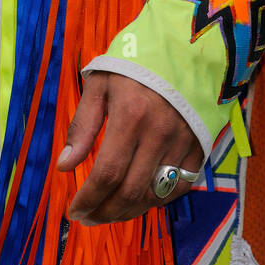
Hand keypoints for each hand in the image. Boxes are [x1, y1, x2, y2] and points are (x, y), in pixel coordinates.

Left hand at [57, 70, 202, 224]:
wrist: (187, 46)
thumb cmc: (137, 62)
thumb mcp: (101, 83)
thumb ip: (83, 125)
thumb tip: (64, 166)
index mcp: (131, 116)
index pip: (106, 174)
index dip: (88, 199)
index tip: (73, 211)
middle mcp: (159, 134)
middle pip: (131, 192)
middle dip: (105, 213)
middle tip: (88, 218)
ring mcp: (183, 143)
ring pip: (155, 195)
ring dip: (129, 211)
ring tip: (109, 211)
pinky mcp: (200, 147)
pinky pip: (179, 187)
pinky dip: (158, 200)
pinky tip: (140, 199)